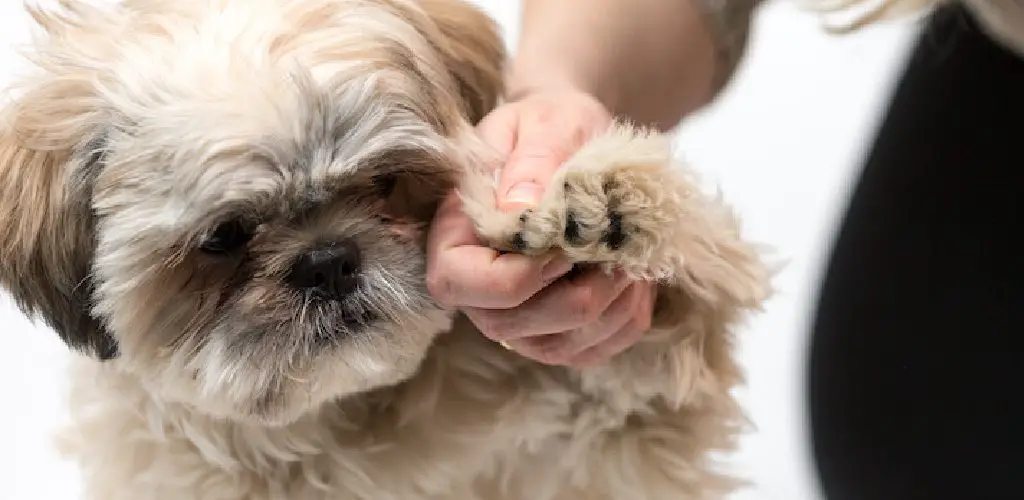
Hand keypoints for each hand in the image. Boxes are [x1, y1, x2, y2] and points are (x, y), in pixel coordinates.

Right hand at [426, 88, 656, 365]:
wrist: (575, 143)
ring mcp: (519, 320)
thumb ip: (532, 161)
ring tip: (630, 252)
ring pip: (563, 346)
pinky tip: (634, 273)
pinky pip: (599, 348)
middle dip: (580, 293)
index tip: (567, 242)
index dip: (516, 275)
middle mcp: (478, 290)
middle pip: (514, 325)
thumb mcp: (545, 124)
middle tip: (618, 245)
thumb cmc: (551, 128)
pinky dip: (629, 314)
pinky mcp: (561, 334)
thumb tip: (519, 210)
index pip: (458, 283)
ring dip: (612, 303)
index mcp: (455, 235)